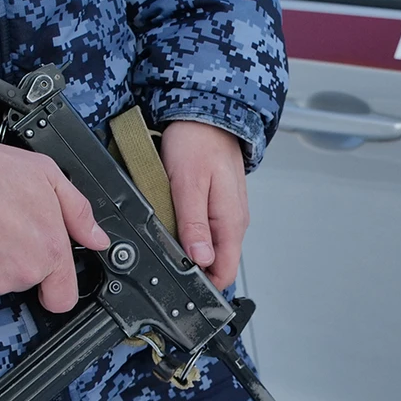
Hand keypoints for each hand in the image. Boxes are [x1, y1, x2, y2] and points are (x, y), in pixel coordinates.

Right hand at [0, 143, 110, 312]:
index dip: (56, 288)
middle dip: (15, 259)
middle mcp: (22, 273)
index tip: (48, 280)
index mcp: (49, 251)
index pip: (63, 297)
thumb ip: (78, 212)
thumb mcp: (46, 176)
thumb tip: (98, 239)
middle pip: (24, 280)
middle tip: (0, 226)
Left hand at [160, 121, 248, 289]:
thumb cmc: (197, 142)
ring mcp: (228, 214)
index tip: (181, 285)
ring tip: (169, 237)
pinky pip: (207, 231)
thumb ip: (194, 224)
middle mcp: (234, 222)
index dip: (204, 285)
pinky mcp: (219, 206)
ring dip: (190, 250)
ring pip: (210, 247)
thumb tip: (200, 259)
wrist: (207, 114)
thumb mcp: (188, 184)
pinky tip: (177, 223)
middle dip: (192, 268)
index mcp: (231, 222)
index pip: (225, 272)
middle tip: (166, 259)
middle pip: (217, 263)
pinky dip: (191, 233)